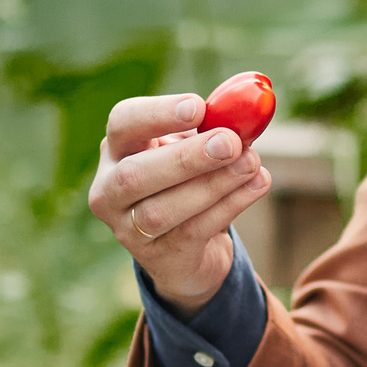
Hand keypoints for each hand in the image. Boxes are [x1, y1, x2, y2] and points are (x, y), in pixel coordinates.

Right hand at [87, 93, 272, 315]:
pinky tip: (257, 184)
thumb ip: (215, 128)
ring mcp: (128, 231)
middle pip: (134, 175)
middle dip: (185, 158)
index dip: (157, 114)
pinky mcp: (160, 259)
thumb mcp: (196, 149)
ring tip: (250, 164)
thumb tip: (249, 111)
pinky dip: (229, 205)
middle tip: (230, 142)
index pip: (122, 123)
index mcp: (117, 150)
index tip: (198, 108)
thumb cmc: (190, 183)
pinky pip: (192, 232)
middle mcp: (110, 191)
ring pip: (161, 211)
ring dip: (212, 184)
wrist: (189, 251)